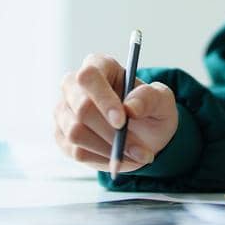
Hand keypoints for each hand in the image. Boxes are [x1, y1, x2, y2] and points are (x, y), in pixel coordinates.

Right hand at [53, 52, 177, 176]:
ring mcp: (64, 111)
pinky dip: (103, 159)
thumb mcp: (162, 101)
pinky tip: (120, 157)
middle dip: (110, 133)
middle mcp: (74, 85)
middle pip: (80, 108)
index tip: (122, 122)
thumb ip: (150, 98)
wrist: (143, 136)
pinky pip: (77, 152)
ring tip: (136, 154)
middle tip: (138, 149)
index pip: (89, 77)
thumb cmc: (150, 110)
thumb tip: (130, 107)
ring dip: (110, 150)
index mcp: (99, 65)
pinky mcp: (62, 136)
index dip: (103, 99)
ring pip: (76, 133)